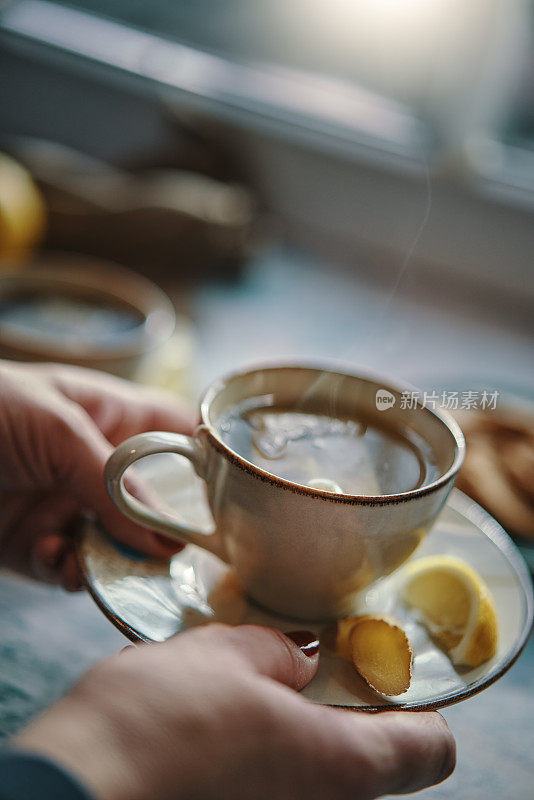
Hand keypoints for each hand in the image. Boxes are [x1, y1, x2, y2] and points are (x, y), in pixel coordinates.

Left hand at [0, 360, 195, 588]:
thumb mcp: (56, 426)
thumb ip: (112, 480)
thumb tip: (166, 537)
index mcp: (109, 415)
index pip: (176, 434)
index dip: (208, 461)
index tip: (238, 496)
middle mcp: (95, 465)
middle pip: (154, 502)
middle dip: (170, 529)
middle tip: (188, 556)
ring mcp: (67, 507)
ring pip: (118, 545)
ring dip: (122, 560)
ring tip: (116, 565)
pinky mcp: (35, 546)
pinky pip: (71, 569)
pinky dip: (72, 574)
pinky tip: (60, 562)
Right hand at [15, 624, 454, 799]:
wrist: (76, 788)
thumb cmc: (154, 724)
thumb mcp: (227, 655)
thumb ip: (278, 653)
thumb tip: (296, 659)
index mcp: (339, 765)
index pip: (429, 746)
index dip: (416, 701)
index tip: (385, 667)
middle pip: (370, 756)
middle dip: (341, 702)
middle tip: (306, 661)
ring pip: (316, 767)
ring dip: (295, 723)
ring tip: (249, 683)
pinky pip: (275, 783)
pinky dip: (262, 748)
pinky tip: (218, 718)